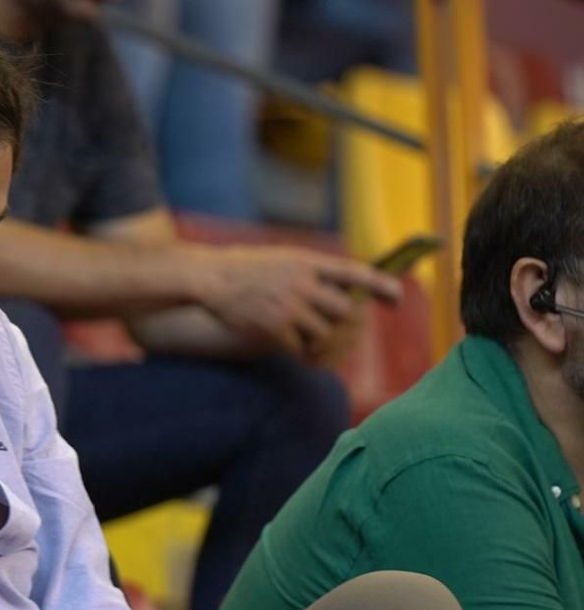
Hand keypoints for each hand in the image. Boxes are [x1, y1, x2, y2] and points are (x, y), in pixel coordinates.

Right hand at [196, 245, 400, 357]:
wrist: (210, 278)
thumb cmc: (247, 269)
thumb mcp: (284, 260)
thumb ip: (313, 273)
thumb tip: (345, 294)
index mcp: (308, 263)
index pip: (355, 274)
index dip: (381, 286)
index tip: (399, 299)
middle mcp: (302, 283)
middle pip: (345, 312)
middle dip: (343, 324)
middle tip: (336, 331)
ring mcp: (288, 306)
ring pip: (324, 334)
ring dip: (318, 341)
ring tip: (305, 340)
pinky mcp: (273, 328)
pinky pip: (299, 348)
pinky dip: (296, 349)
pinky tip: (283, 342)